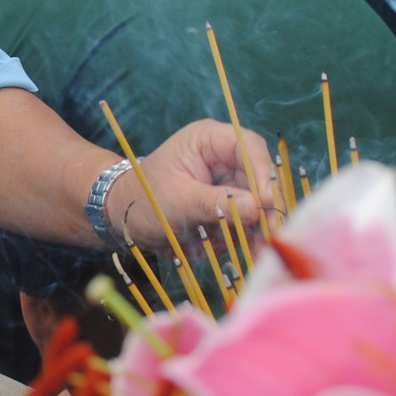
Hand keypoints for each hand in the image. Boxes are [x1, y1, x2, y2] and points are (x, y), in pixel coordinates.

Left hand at [126, 120, 276, 247]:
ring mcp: (230, 183)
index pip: (248, 147)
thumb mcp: (176, 200)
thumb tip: (255, 207)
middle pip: (261, 178)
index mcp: (209, 140)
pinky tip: (252, 254)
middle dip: (266, 208)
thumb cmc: (143, 198)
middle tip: (271, 234)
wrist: (124, 218)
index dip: (262, 173)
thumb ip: (213, 202)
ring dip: (261, 228)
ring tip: (260, 252)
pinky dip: (251, 238)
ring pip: (259, 203)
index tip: (266, 201)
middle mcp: (225, 158)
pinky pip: (249, 221)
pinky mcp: (230, 207)